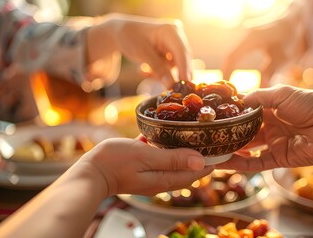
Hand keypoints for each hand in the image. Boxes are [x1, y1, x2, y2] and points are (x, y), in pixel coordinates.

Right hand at [80, 138, 213, 195]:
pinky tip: (166, 133)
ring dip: (184, 151)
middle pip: (187, 169)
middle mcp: (160, 179)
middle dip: (201, 156)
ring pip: (174, 162)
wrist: (89, 172)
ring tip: (193, 134)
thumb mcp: (145, 157)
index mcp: (165, 179)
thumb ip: (172, 159)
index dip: (210, 163)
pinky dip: (166, 147)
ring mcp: (150, 174)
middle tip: (211, 138)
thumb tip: (201, 162)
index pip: (195, 173)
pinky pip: (159, 156)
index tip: (222, 150)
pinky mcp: (141, 167)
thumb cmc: (115, 162)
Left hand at [87, 14, 191, 86]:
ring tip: (145, 72)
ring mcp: (174, 46)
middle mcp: (176, 37)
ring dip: (163, 74)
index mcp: (171, 31)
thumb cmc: (130, 38)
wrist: (121, 32)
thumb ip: (158, 68)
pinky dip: (159, 73)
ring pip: (176, 67)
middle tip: (172, 91)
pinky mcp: (170, 54)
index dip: (184, 69)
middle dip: (177, 75)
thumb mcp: (142, 53)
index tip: (186, 84)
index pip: (182, 52)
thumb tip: (171, 85)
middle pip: (183, 60)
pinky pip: (169, 68)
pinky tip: (143, 70)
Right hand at [216, 85, 312, 170]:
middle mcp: (271, 126)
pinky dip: (240, 164)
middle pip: (244, 130)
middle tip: (209, 133)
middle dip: (228, 132)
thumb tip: (239, 99)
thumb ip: (260, 96)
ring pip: (247, 148)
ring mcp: (273, 143)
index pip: (247, 111)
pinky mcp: (278, 159)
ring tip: (211, 148)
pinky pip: (255, 164)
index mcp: (273, 108)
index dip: (233, 112)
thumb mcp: (284, 94)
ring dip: (230, 149)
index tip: (214, 112)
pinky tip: (223, 163)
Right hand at [222, 23, 289, 83]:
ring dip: (230, 67)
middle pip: (230, 56)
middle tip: (227, 89)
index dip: (227, 72)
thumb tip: (260, 89)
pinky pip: (236, 50)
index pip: (232, 58)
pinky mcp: (246, 36)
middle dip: (227, 72)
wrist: (292, 19)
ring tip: (230, 82)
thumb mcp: (281, 57)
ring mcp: (245, 34)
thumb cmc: (288, 38)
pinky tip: (235, 72)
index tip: (228, 87)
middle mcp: (245, 34)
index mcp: (252, 38)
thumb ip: (269, 73)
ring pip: (232, 53)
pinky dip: (234, 62)